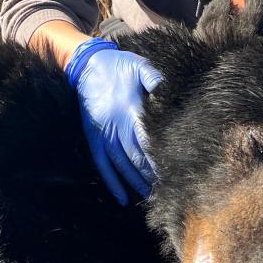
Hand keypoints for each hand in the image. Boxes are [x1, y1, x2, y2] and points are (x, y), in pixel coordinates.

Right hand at [64, 38, 161, 203]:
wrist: (87, 64)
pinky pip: (102, 165)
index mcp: (130, 108)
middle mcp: (115, 125)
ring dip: (136, 182)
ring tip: (151, 196)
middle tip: (169, 189)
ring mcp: (103, 134)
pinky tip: (122, 198)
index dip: (160, 158)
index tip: (175, 171)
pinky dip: (112, 183)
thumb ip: (156, 79)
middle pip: (136, 156)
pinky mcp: (93, 138)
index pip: (148, 140)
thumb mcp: (140, 66)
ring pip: (121, 164)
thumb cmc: (118, 66)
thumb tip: (172, 92)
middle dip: (152, 174)